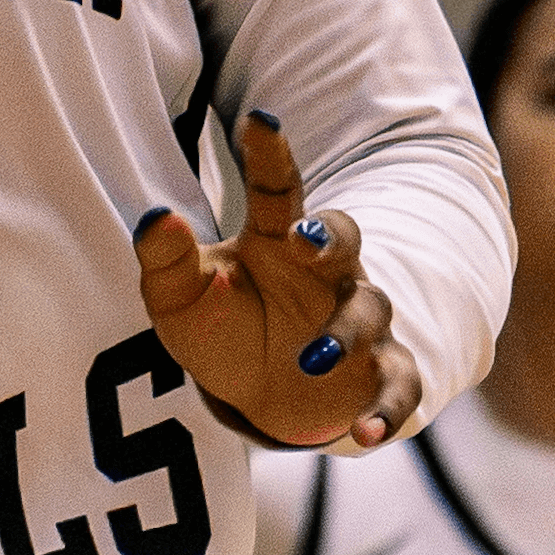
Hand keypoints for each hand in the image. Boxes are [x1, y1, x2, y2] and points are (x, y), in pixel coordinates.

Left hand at [138, 111, 420, 449]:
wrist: (261, 394)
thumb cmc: (222, 328)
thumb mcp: (179, 299)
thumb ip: (167, 259)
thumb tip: (155, 217)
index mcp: (278, 239)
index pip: (278, 189)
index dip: (272, 155)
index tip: (260, 120)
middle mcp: (328, 272)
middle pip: (346, 237)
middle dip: (330, 235)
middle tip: (303, 237)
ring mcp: (358, 320)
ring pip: (370, 310)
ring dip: (344, 332)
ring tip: (310, 357)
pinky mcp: (378, 373)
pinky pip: (399, 384)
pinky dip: (389, 408)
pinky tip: (366, 434)